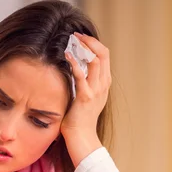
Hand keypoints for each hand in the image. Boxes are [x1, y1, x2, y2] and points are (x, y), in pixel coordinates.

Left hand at [61, 32, 110, 165]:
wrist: (81, 137)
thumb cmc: (79, 118)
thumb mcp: (84, 96)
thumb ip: (83, 82)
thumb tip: (73, 69)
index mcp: (104, 83)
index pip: (105, 56)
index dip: (94, 43)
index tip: (81, 37)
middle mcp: (103, 85)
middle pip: (104, 54)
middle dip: (90, 41)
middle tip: (77, 34)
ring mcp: (96, 90)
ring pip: (97, 60)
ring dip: (84, 47)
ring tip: (72, 40)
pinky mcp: (85, 97)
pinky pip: (82, 76)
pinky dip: (75, 63)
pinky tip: (67, 56)